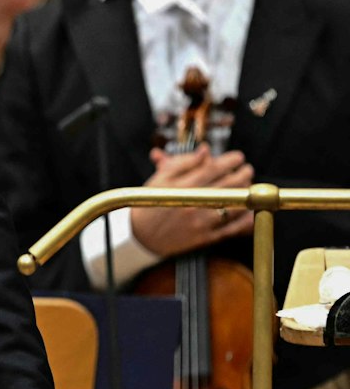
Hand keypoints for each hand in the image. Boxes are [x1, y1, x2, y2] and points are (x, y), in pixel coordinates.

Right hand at [130, 146, 253, 257]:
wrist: (140, 235)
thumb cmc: (151, 203)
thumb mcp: (159, 179)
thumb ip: (183, 162)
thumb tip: (205, 150)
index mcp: (180, 187)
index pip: (212, 169)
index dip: (229, 161)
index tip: (238, 157)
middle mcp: (192, 203)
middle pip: (226, 185)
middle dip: (242, 174)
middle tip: (247, 169)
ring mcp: (200, 222)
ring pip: (232, 205)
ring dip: (245, 192)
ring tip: (248, 185)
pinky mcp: (204, 238)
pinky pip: (231, 228)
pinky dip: (244, 219)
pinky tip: (249, 209)